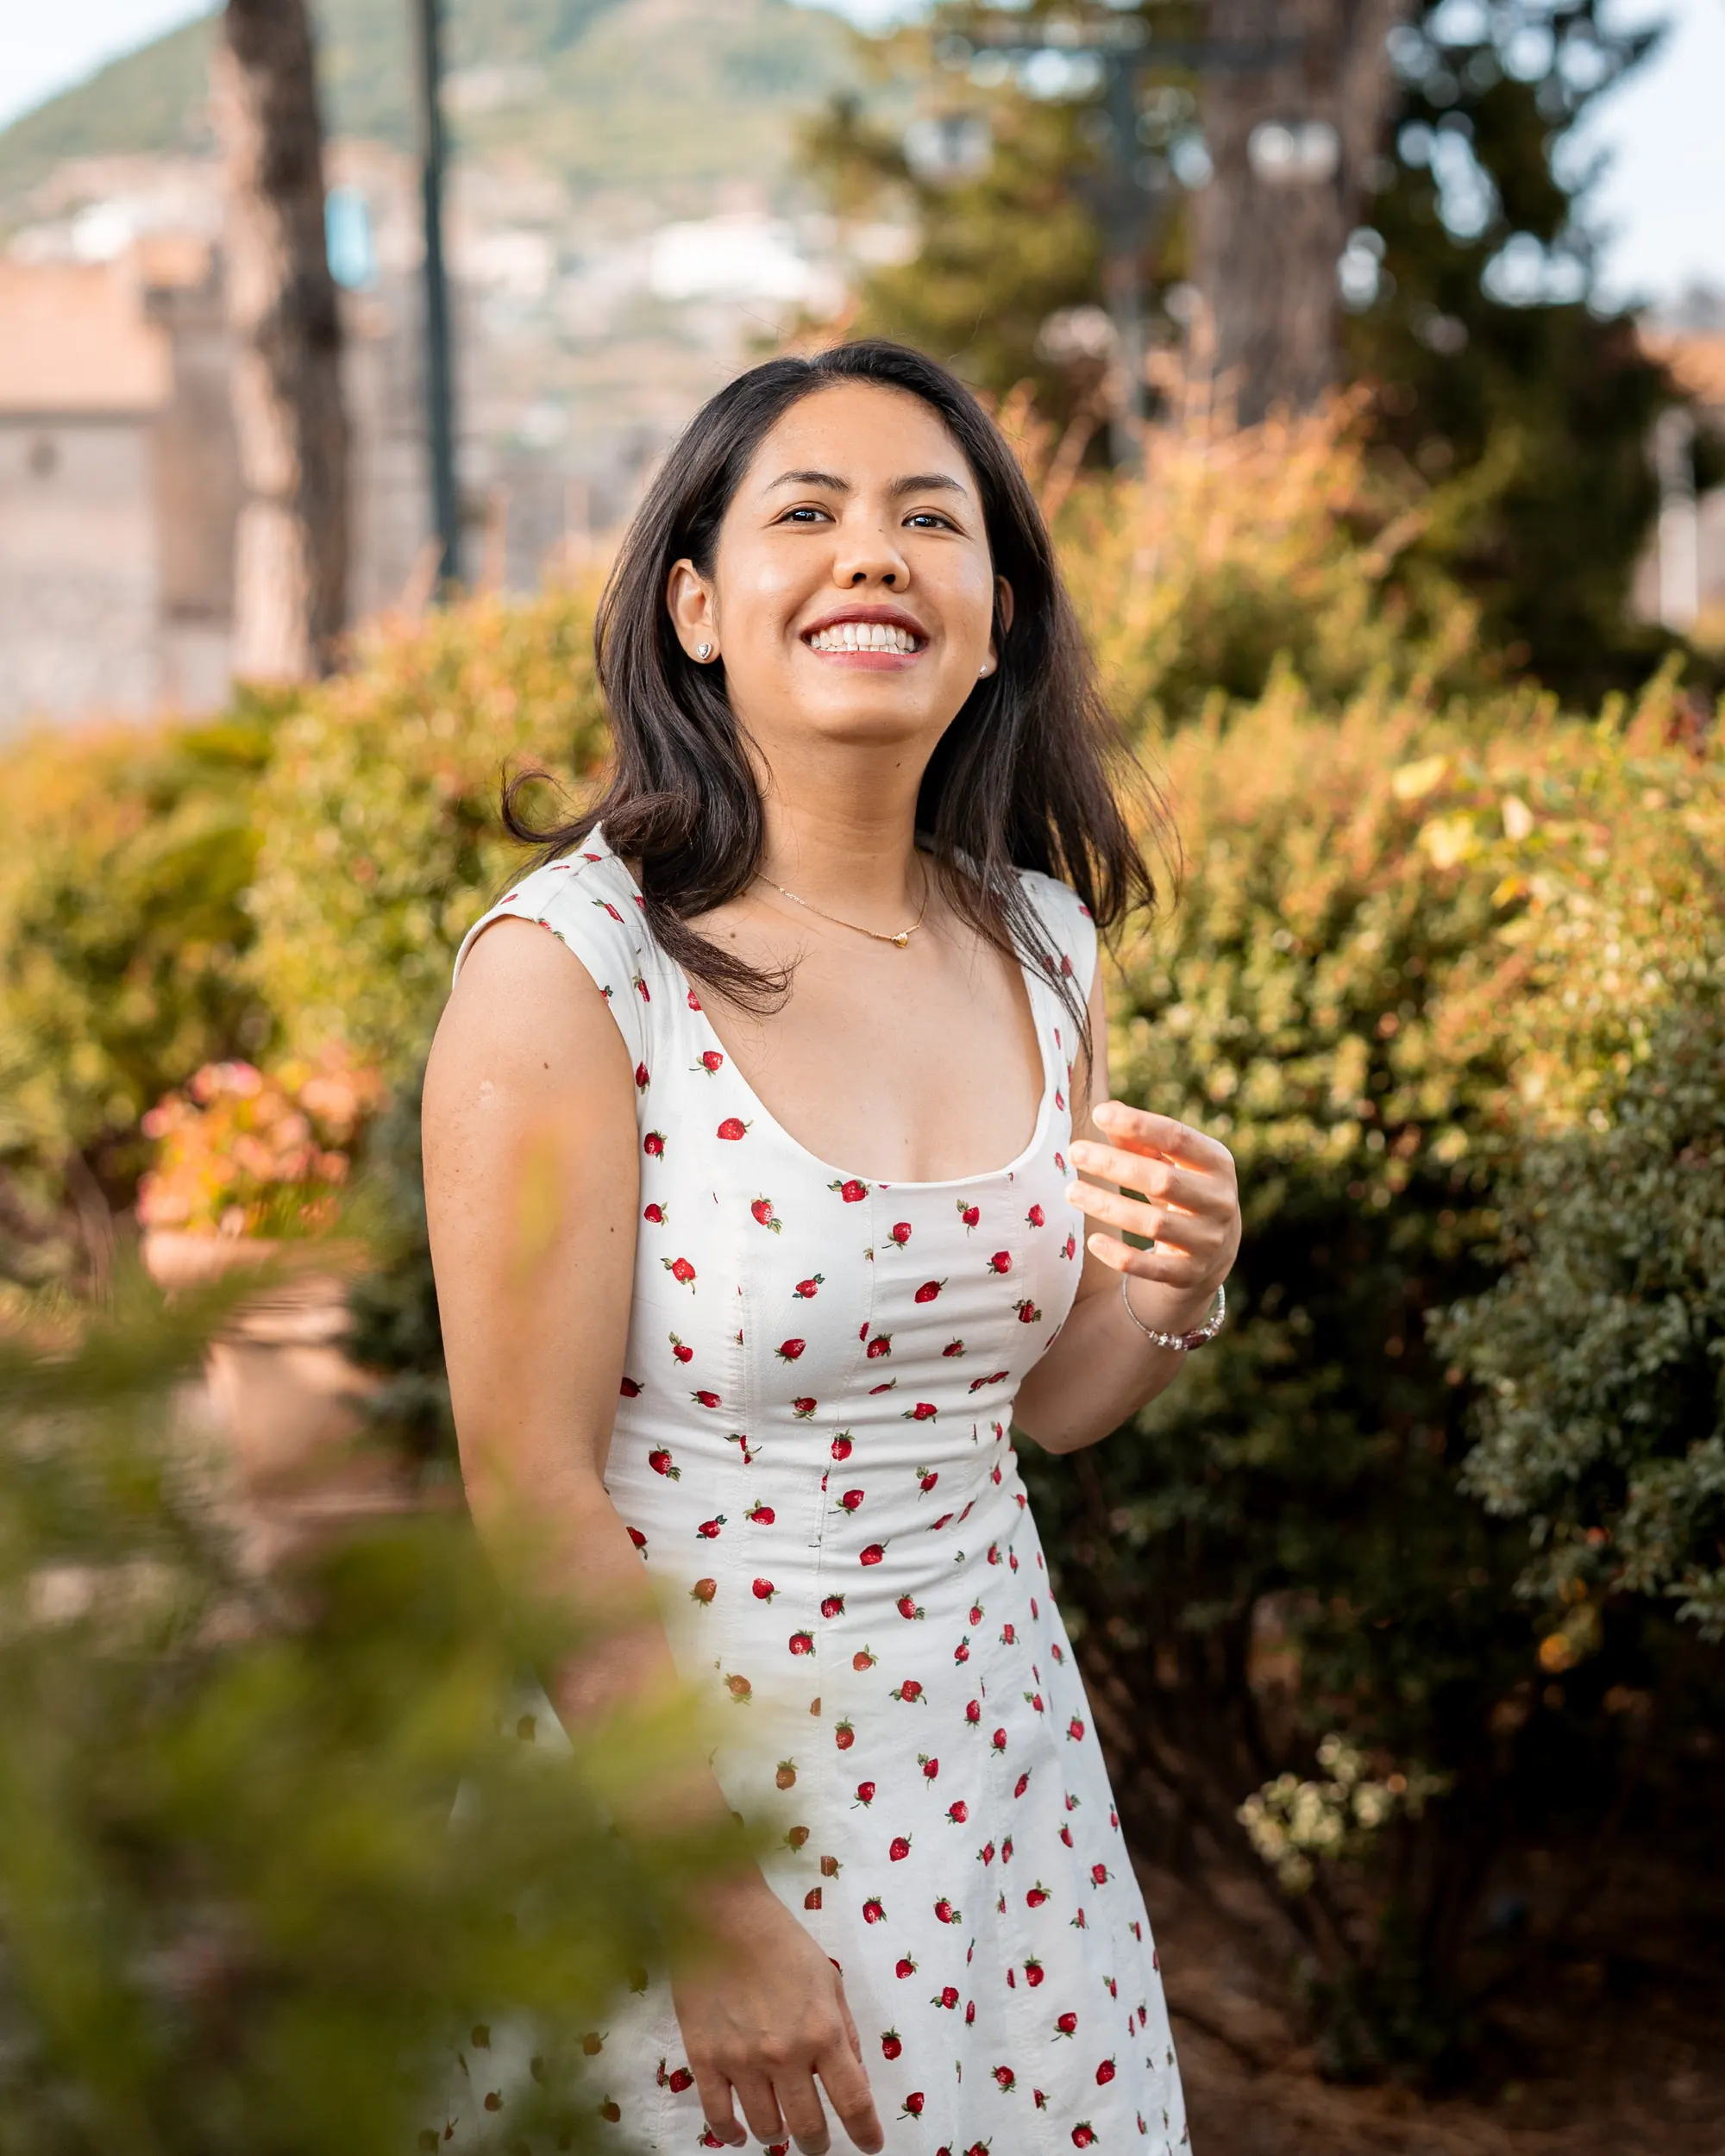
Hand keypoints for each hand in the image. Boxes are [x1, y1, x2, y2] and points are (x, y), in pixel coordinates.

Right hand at [673, 1875, 883, 2154]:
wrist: (723, 1916)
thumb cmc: (782, 1942)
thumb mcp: (829, 1980)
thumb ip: (844, 2031)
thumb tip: (853, 2075)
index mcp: (823, 2032)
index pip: (853, 2102)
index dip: (866, 2133)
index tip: (870, 2146)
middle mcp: (786, 2054)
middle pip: (809, 2128)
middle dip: (818, 2143)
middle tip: (818, 2141)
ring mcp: (742, 2061)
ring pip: (766, 2128)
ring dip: (778, 2135)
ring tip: (780, 2126)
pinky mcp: (705, 2059)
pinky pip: (718, 2118)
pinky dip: (731, 2133)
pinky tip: (739, 2132)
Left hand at [1064, 1100, 1239, 1333]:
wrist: (1213, 1253)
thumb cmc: (1182, 1191)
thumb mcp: (1171, 1163)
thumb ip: (1142, 1140)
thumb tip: (1108, 1112)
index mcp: (1218, 1164)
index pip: (1178, 1138)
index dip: (1139, 1124)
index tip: (1098, 1113)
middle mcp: (1220, 1202)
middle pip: (1163, 1180)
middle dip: (1115, 1165)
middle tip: (1075, 1151)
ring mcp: (1207, 1241)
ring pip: (1153, 1224)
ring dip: (1108, 1206)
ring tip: (1071, 1191)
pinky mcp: (1189, 1274)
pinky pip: (1151, 1268)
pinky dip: (1120, 1255)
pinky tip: (1093, 1241)